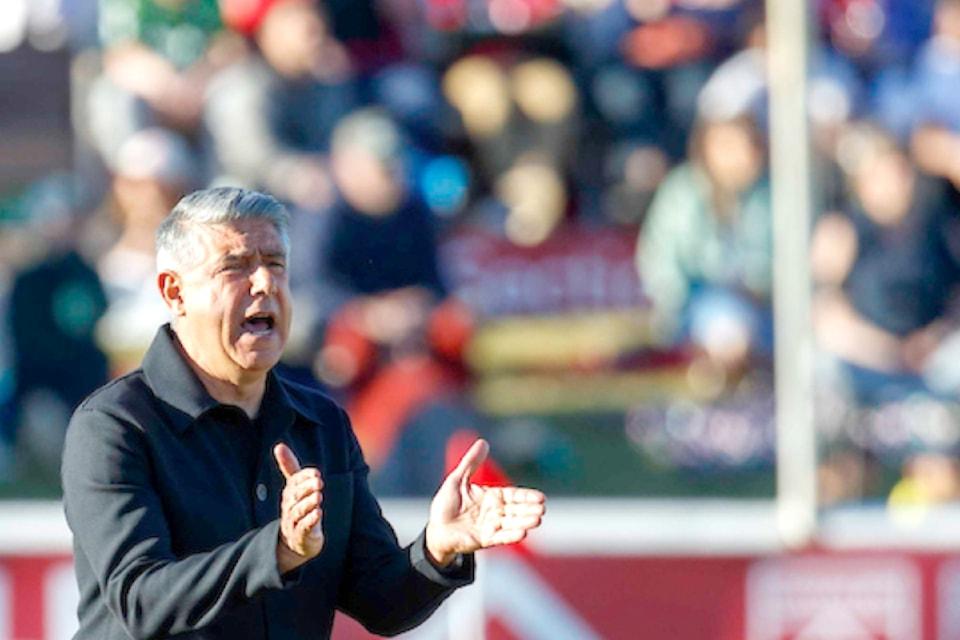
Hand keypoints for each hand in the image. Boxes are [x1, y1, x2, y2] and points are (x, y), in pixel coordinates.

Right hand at [274, 443, 323, 572]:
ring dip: (308, 504)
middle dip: (307, 488)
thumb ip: (289, 467)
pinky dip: (310, 521)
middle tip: (319, 482)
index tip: (316, 473)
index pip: (294, 483)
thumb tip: (278, 445)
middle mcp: (289, 507)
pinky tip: (318, 514)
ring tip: (318, 496)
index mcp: (289, 494)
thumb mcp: (295, 488)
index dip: (304, 477)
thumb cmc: (297, 510)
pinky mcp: (300, 536)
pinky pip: (303, 528)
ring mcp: (293, 522)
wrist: (294, 543)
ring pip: (299, 512)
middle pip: (295, 496)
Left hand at [425, 439, 545, 566]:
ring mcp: (491, 526)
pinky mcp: (484, 539)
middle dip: (529, 510)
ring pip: (511, 523)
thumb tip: (483, 442)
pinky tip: (522, 533)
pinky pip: (500, 537)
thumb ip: (471, 462)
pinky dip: (511, 536)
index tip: (541, 497)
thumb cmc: (446, 504)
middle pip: (516, 510)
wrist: (435, 528)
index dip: (526, 496)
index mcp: (491, 497)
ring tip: (537, 520)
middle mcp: (494, 512)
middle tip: (542, 509)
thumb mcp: (458, 479)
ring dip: (524, 522)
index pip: (513, 495)